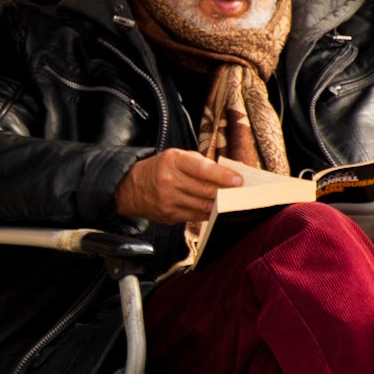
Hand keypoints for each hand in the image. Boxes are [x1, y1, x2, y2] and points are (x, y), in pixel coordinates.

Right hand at [115, 149, 242, 225]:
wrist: (132, 187)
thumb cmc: (161, 168)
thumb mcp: (177, 157)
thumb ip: (201, 164)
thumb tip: (227, 175)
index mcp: (173, 160)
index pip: (203, 169)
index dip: (223, 176)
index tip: (239, 181)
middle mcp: (169, 180)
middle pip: (205, 190)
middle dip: (226, 193)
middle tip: (241, 194)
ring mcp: (168, 200)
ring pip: (202, 206)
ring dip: (220, 205)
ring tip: (232, 202)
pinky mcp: (169, 215)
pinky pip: (195, 216)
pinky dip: (208, 213)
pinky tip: (216, 209)